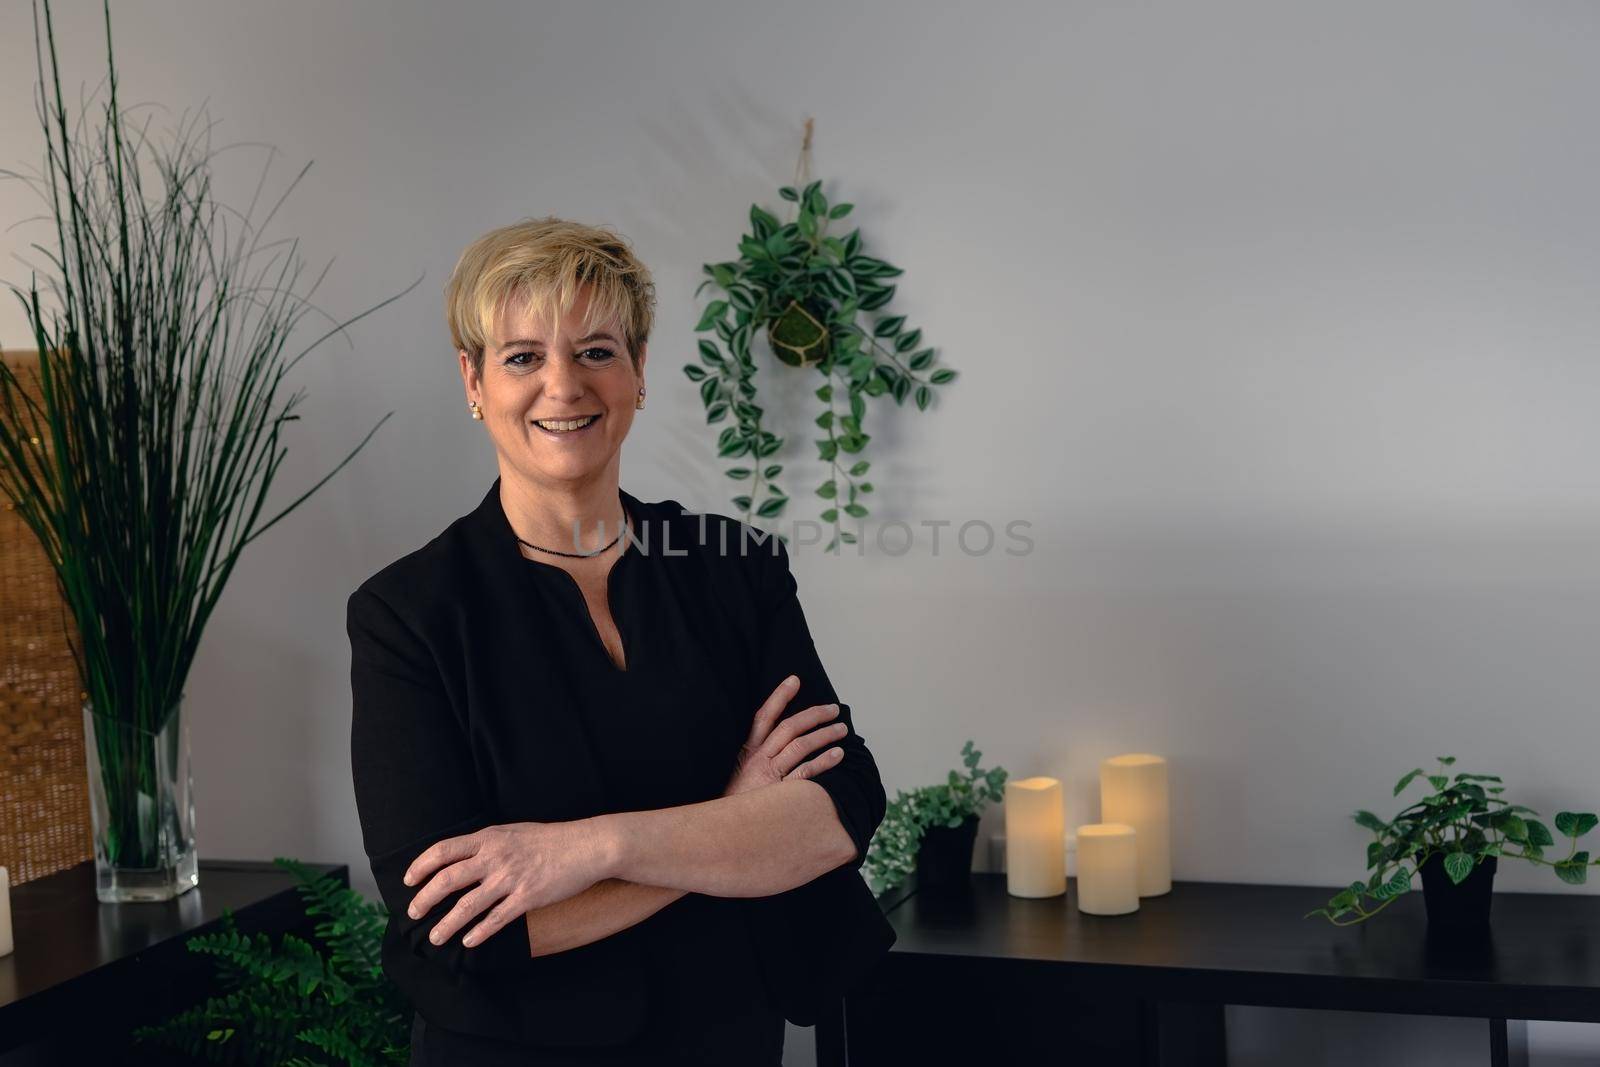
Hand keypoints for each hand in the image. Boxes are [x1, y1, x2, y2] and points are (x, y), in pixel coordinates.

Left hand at [401, 818, 608, 949]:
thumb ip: (488, 844)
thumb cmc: (551, 839)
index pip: (444, 850)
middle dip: (425, 899)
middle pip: (448, 879)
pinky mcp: (527, 897)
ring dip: (447, 925)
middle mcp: (495, 857)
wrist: (587, 846)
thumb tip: (462, 856)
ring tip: (435, 938)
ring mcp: (510, 878)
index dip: (421, 866)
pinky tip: (469, 942)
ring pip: (467, 905)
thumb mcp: (513, 832)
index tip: (409, 881)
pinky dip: (479, 933)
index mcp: (489, 838)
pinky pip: (496, 919)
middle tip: (414, 914)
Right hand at [722, 674, 847, 797]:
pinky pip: (806, 773)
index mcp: (747, 753)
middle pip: (789, 727)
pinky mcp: (779, 795)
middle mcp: (758, 760)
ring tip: (842, 730)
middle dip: (813, 715)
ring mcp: (769, 776)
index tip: (795, 680)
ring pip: (801, 746)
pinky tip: (838, 755)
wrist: (720, 834)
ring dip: (824, 734)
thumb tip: (777, 748)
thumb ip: (754, 763)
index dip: (779, 696)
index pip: (763, 717)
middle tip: (833, 709)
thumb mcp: (736, 779)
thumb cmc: (733, 807)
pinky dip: (824, 761)